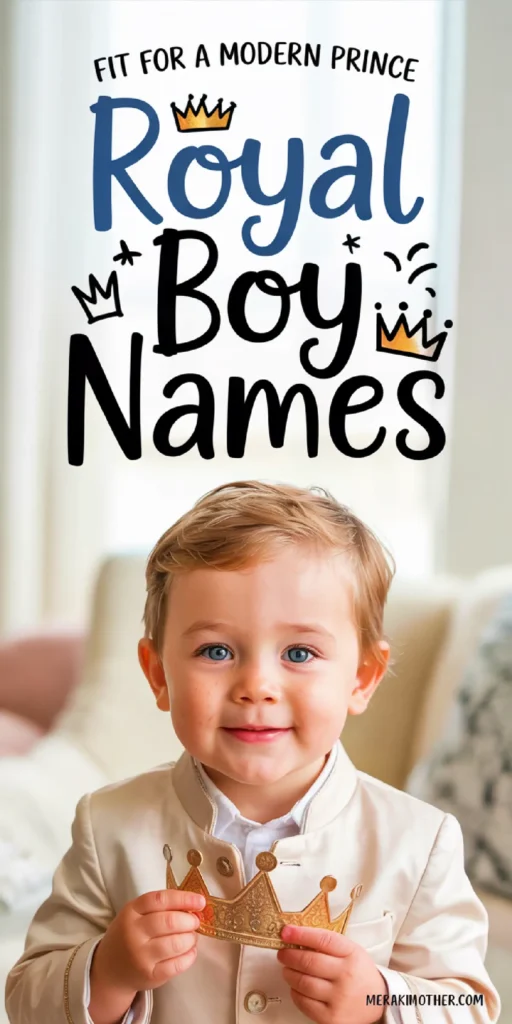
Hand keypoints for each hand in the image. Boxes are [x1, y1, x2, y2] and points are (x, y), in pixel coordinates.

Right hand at [89, 888, 205, 1023]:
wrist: (110, 969)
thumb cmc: (128, 935)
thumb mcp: (135, 915)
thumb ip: (159, 908)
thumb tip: (194, 906)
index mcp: (131, 912)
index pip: (160, 899)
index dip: (184, 899)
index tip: (200, 901)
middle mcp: (133, 933)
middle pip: (169, 922)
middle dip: (190, 921)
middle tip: (195, 922)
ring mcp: (141, 956)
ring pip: (175, 944)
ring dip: (191, 939)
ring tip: (192, 937)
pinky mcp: (149, 976)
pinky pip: (176, 965)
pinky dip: (189, 956)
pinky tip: (190, 951)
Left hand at [278, 925, 386, 1023]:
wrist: (378, 1000)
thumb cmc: (359, 971)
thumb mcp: (350, 950)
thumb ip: (327, 943)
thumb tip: (296, 937)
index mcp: (351, 954)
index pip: (322, 940)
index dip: (301, 934)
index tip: (286, 932)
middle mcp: (346, 976)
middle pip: (309, 962)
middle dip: (289, 955)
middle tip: (283, 953)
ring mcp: (339, 998)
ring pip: (303, 983)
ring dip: (289, 974)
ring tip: (287, 970)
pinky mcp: (332, 1017)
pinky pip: (304, 1003)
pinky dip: (295, 993)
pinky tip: (296, 987)